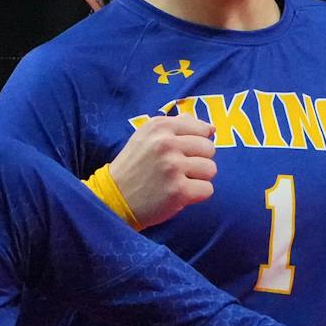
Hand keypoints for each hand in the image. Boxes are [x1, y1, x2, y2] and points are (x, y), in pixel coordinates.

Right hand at [107, 112, 217, 227]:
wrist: (114, 199)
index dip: (197, 143)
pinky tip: (179, 194)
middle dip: (198, 161)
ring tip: (178, 181)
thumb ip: (177, 127)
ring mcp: (173, 167)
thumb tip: (210, 127)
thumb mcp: (147, 137)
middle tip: (178, 170)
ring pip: (211, 169)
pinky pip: (208, 189)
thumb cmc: (134, 167)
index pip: (202, 129)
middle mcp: (166, 143)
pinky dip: (196, 195)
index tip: (182, 153)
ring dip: (198, 178)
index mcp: (159, 127)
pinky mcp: (179, 191)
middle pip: (209, 148)